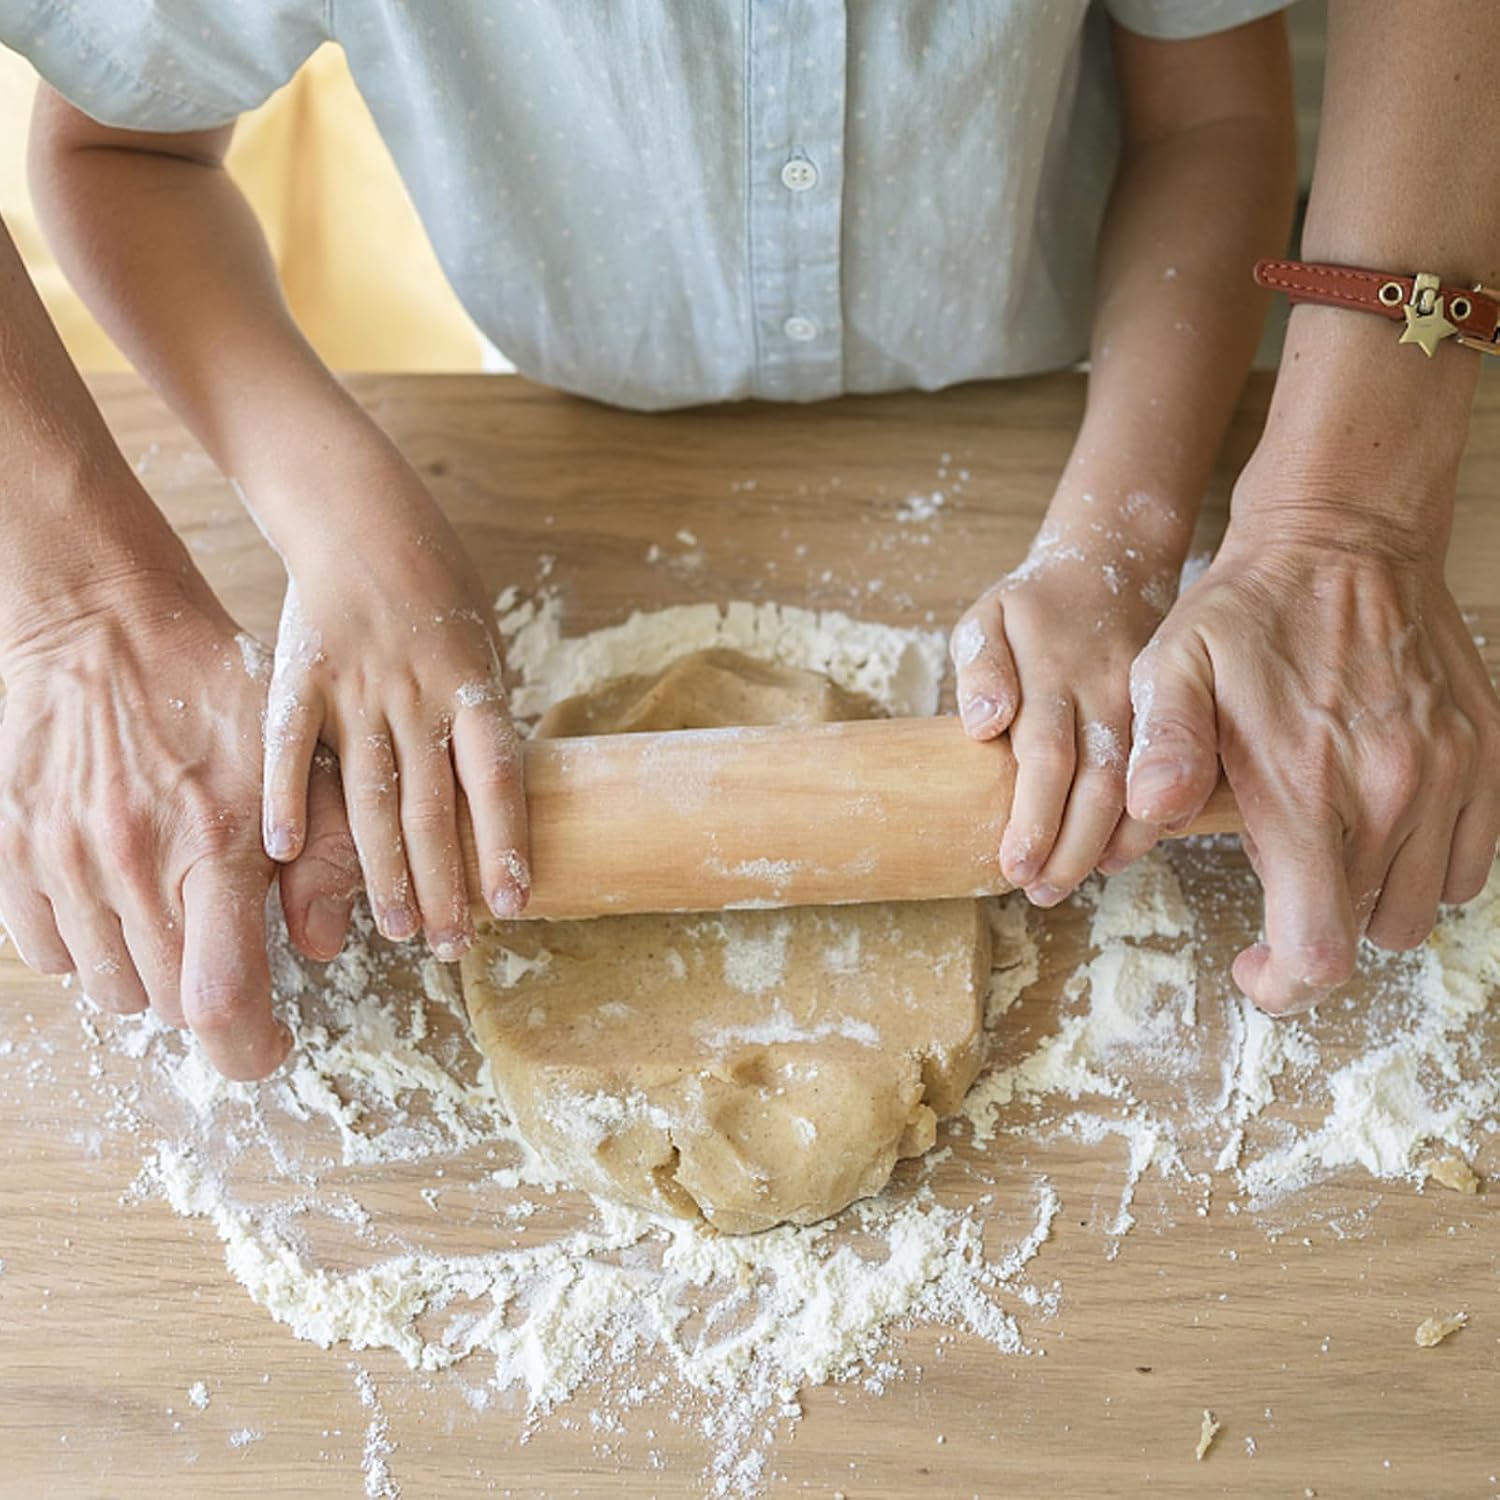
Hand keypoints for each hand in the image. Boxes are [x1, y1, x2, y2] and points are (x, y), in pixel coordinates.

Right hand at [0, 576, 360, 1078]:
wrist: (99, 625)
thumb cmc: (213, 688)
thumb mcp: (298, 757)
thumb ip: (324, 855)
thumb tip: (317, 946)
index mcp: (214, 846)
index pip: (219, 1002)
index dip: (249, 1049)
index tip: (272, 1044)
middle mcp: (130, 866)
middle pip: (167, 1004)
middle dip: (210, 992)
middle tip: (226, 943)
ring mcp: (60, 864)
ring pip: (110, 987)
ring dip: (150, 971)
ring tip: (172, 912)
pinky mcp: (9, 854)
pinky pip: (48, 955)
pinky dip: (87, 948)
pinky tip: (117, 899)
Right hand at [260, 464, 527, 958]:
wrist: (364, 517)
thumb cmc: (439, 593)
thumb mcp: (482, 648)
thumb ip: (483, 721)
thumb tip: (501, 806)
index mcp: (473, 685)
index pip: (496, 780)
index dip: (504, 844)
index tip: (513, 904)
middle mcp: (419, 692)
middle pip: (435, 805)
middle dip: (446, 883)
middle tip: (453, 946)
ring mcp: (357, 685)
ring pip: (371, 794)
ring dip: (384, 869)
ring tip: (398, 929)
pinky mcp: (299, 675)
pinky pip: (290, 747)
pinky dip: (287, 800)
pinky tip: (287, 855)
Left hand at [952, 510, 1177, 903]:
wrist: (1112, 559)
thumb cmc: (1032, 605)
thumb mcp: (986, 617)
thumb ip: (980, 668)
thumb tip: (982, 723)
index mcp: (1057, 673)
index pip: (1046, 758)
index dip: (1033, 819)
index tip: (1014, 865)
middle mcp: (1110, 692)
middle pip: (1098, 786)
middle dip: (1071, 850)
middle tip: (1041, 892)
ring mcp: (1148, 704)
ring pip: (1140, 788)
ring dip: (1112, 844)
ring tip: (1077, 882)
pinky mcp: (1171, 712)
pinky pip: (1171, 775)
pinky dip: (1150, 821)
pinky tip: (1121, 853)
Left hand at [1126, 523, 1499, 1012]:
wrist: (1344, 535)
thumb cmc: (1244, 611)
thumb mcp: (1170, 667)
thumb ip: (1161, 746)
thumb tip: (1148, 816)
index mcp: (1307, 793)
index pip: (1316, 950)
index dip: (1283, 986)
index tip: (1253, 968)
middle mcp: (1394, 796)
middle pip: (1365, 935)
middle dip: (1313, 928)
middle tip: (1276, 873)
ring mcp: (1453, 777)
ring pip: (1419, 906)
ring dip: (1367, 897)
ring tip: (1324, 839)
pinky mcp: (1490, 754)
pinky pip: (1469, 861)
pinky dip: (1426, 864)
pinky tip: (1378, 820)